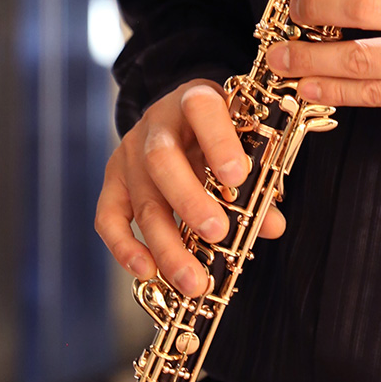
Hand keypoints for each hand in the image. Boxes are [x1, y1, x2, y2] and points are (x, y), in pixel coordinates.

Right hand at [95, 79, 284, 296]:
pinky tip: (147, 272)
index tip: (237, 177)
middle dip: (189, 201)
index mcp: (196, 100)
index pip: (202, 109)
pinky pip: (108, 217)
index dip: (219, 142)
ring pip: (142, 199)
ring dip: (167, 244)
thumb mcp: (240, 137)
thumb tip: (272, 225)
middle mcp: (157, 125)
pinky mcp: (112, 181)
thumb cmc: (217, 130)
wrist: (180, 113)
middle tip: (217, 234)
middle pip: (162, 160)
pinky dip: (125, 248)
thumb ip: (259, 178)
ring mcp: (130, 153)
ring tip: (192, 281)